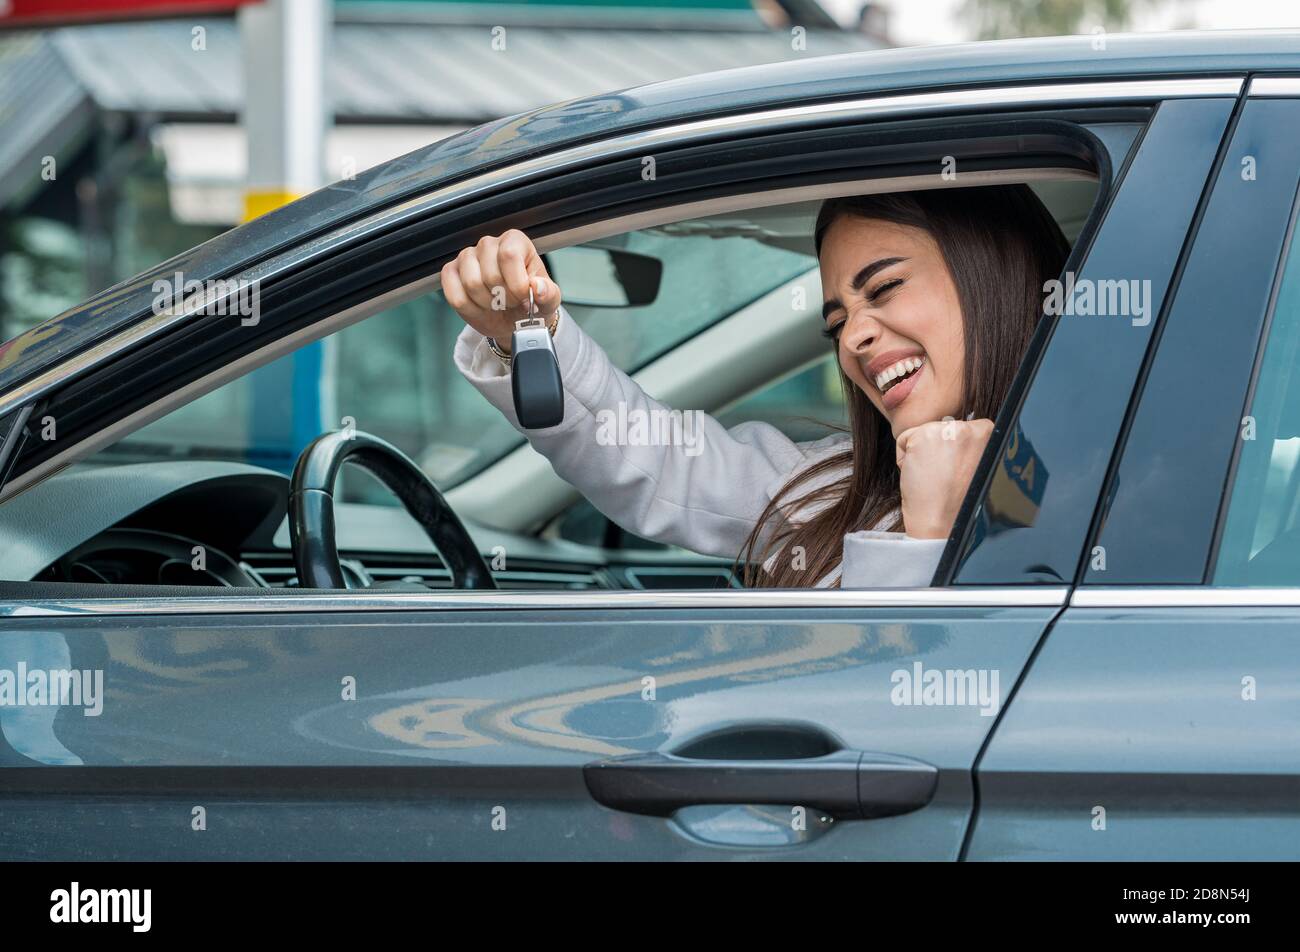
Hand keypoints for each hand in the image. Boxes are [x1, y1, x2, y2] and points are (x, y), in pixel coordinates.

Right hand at [440, 230, 562, 350]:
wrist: (511, 318)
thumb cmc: (529, 302)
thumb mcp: (548, 301)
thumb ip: (548, 293)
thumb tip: (538, 287)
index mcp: (515, 242)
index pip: (509, 255)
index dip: (516, 284)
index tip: (523, 298)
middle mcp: (489, 244)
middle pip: (490, 274)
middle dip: (503, 297)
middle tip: (510, 302)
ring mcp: (467, 257)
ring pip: (471, 284)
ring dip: (486, 303)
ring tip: (496, 303)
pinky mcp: (450, 272)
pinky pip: (454, 294)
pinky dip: (470, 309)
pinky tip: (480, 306)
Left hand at [894, 417, 994, 538]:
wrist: (942, 522)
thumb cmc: (958, 501)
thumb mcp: (975, 465)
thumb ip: (968, 446)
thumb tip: (952, 429)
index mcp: (989, 433)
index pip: (958, 429)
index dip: (951, 452)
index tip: (954, 472)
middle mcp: (970, 427)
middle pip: (940, 429)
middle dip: (935, 451)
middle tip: (943, 477)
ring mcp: (946, 429)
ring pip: (921, 434)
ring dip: (920, 455)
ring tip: (933, 477)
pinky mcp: (922, 435)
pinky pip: (903, 439)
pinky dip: (904, 459)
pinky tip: (920, 475)